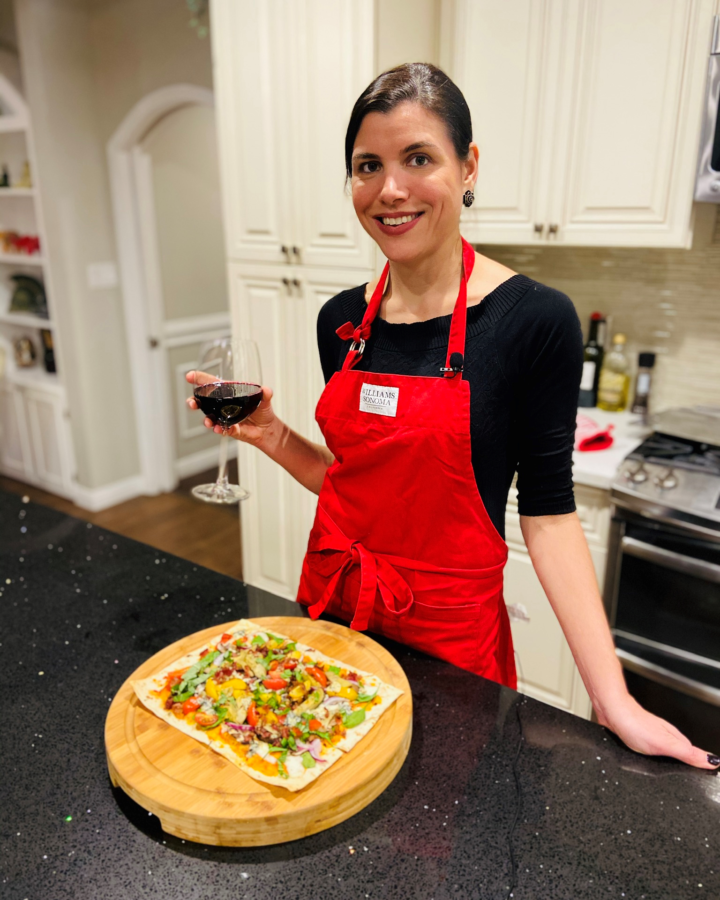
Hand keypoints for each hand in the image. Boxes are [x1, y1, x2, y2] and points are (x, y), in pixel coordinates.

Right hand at [185, 370, 276, 448]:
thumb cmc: (263, 411)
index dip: (200, 379)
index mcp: (229, 393)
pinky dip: (218, 429)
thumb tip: (267, 390)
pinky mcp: (228, 429)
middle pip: (204, 401)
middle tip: (192, 403)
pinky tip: (219, 429)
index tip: (190, 376)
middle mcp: (223, 405)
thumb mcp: (265, 400)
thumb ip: (265, 394)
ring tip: (208, 422)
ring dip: (206, 419)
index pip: (212, 384)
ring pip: (208, 417)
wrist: (267, 429)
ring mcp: (223, 417)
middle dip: (194, 401)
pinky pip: (220, 428)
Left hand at [597, 694, 719, 768]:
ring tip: (676, 771)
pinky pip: (652, 751)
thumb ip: (688, 754)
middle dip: (685, 767)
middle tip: (693, 776)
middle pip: (681, 755)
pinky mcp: (639, 738)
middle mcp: (665, 736)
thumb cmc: (634, 724)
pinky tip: (652, 762)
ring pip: (666, 753)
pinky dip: (655, 758)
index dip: (700, 766)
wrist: (611, 711)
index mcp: (675, 739)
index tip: (711, 772)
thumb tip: (712, 760)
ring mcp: (652, 737)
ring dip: (669, 762)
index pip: (694, 756)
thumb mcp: (666, 744)